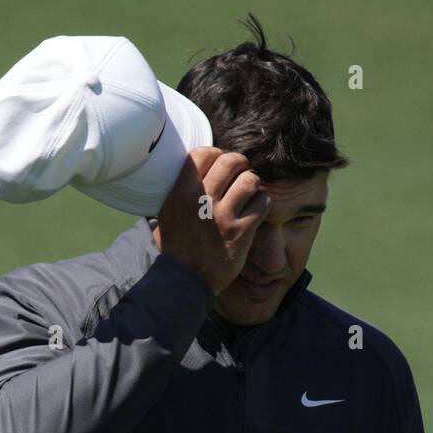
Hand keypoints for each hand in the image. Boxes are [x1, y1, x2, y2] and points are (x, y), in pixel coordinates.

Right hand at [155, 147, 269, 294]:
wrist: (185, 279)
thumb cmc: (177, 244)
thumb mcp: (169, 211)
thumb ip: (182, 187)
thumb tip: (199, 163)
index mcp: (181, 191)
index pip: (204, 153)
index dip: (217, 155)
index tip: (220, 167)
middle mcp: (201, 199)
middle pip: (231, 160)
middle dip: (240, 166)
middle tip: (240, 178)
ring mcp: (222, 216)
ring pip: (250, 179)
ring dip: (253, 186)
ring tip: (249, 196)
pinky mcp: (240, 232)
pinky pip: (263, 202)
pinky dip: (263, 204)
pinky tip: (256, 212)